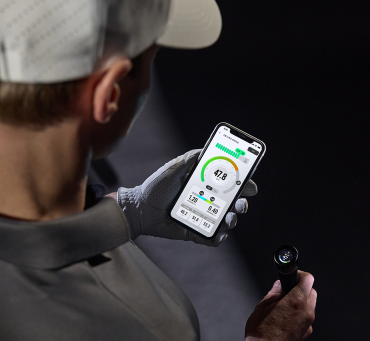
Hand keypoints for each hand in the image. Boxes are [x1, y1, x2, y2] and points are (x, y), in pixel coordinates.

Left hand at [117, 149, 257, 245]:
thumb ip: (189, 159)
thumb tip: (207, 149)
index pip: (228, 183)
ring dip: (232, 220)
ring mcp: (201, 216)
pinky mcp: (194, 231)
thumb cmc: (155, 187)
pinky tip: (218, 235)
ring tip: (229, 219)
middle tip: (242, 202)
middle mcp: (206, 200)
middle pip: (232, 202)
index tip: (249, 180)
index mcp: (204, 184)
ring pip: (225, 221)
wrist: (140, 209)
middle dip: (242, 202)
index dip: (241, 182)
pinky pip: (211, 238)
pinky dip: (217, 239)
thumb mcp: (173, 168)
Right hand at [245, 271, 316, 340]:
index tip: (293, 275)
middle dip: (301, 287)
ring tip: (285, 303)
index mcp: (296, 301)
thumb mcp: (263, 305)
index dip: (300, 274)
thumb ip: (274, 292)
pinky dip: (300, 312)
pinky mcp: (307, 333)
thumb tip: (279, 285)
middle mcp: (306, 312)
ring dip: (301, 300)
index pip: (308, 279)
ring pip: (310, 305)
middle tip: (287, 288)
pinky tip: (286, 316)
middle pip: (312, 291)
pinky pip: (307, 317)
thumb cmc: (262, 331)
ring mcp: (308, 324)